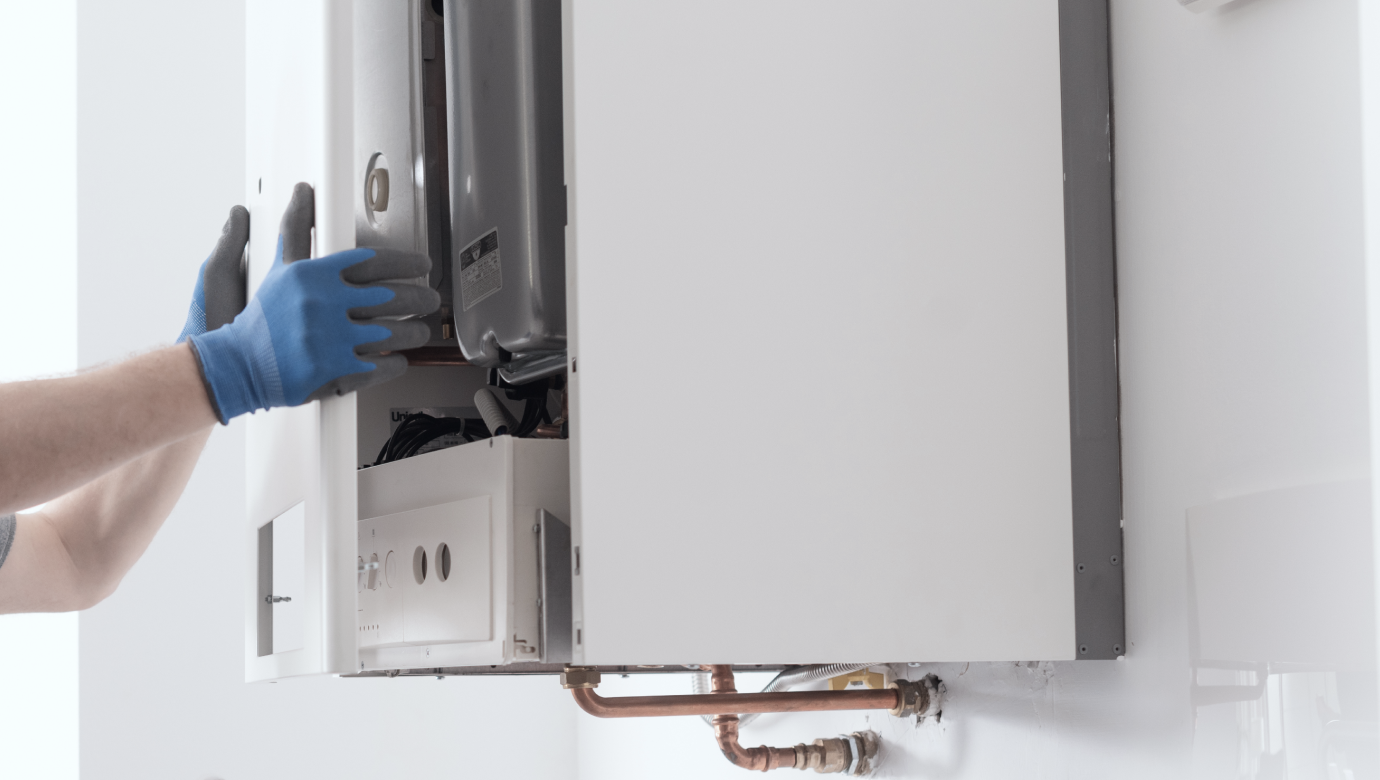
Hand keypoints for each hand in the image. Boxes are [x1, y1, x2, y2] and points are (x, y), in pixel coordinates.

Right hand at [188, 183, 439, 422]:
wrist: (238, 365)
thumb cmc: (261, 320)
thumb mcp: (278, 268)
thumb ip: (295, 230)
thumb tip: (302, 192)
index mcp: (315, 277)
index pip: (373, 262)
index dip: (406, 262)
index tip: (422, 264)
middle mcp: (325, 305)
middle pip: (391, 297)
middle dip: (419, 299)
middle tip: (431, 300)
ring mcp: (332, 340)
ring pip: (392, 334)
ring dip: (413, 333)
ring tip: (420, 331)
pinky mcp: (335, 371)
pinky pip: (379, 366)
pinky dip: (395, 364)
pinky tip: (400, 359)